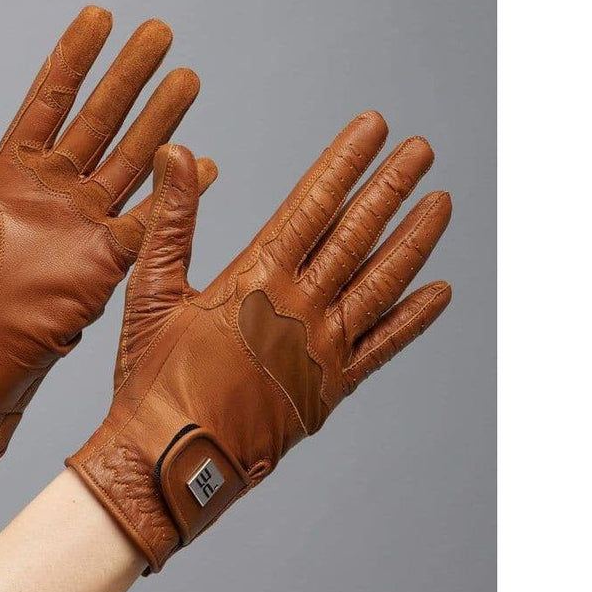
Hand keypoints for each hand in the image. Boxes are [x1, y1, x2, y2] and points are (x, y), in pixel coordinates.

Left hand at [0, 6, 215, 457]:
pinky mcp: (106, 263)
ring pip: (131, 160)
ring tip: (188, 80)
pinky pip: (149, 220)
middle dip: (130, 77)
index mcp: (7, 175)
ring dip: (160, 121)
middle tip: (161, 33)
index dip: (75, 58)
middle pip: (101, 120)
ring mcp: (83, 225)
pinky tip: (202, 163)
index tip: (100, 16)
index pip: (48, 101)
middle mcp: (52, 192)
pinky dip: (178, 194)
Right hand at [67, 113, 451, 570]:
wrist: (168, 462)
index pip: (313, 204)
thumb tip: (178, 154)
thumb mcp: (152, 289)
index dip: (345, 161)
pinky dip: (413, 319)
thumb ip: (172, 218)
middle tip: (420, 149)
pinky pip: (383, 347)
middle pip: (357, 234)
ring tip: (440, 201)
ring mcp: (322, 351)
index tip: (373, 129)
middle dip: (390, 186)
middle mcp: (300, 309)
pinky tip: (439, 291)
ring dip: (413, 239)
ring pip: (381, 283)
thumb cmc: (152, 379)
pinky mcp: (330, 390)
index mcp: (255, 280)